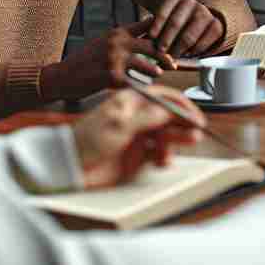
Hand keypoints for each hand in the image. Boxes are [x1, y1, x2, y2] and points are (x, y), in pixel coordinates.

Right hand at [42, 25, 170, 101]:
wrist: (62, 76)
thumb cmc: (85, 61)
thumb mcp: (104, 42)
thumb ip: (123, 39)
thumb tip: (147, 38)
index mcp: (117, 32)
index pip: (147, 26)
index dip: (162, 31)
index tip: (173, 38)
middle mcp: (117, 43)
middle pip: (151, 46)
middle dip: (164, 55)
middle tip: (173, 63)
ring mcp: (114, 59)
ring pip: (146, 64)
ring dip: (155, 70)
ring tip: (160, 73)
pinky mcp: (111, 76)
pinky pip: (134, 81)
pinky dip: (140, 86)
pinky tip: (144, 88)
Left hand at [70, 86, 204, 186]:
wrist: (68, 167)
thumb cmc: (86, 141)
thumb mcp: (118, 125)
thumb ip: (146, 117)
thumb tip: (168, 110)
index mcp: (129, 102)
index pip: (162, 97)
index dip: (180, 105)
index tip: (194, 116)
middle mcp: (135, 117)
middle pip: (167, 116)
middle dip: (182, 123)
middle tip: (196, 132)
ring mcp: (136, 136)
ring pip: (165, 135)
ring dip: (176, 140)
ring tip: (185, 145)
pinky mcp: (135, 155)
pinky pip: (157, 153)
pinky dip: (164, 156)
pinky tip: (164, 161)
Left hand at [145, 0, 223, 55]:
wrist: (197, 22)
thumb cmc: (173, 23)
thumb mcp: (163, 21)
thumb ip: (156, 30)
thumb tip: (148, 42)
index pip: (164, 11)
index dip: (157, 25)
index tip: (151, 37)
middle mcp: (191, 2)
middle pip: (175, 23)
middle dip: (166, 40)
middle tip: (160, 52)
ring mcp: (205, 12)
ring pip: (189, 36)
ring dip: (178, 49)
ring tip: (172, 56)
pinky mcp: (216, 25)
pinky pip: (203, 43)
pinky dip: (193, 52)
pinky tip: (187, 54)